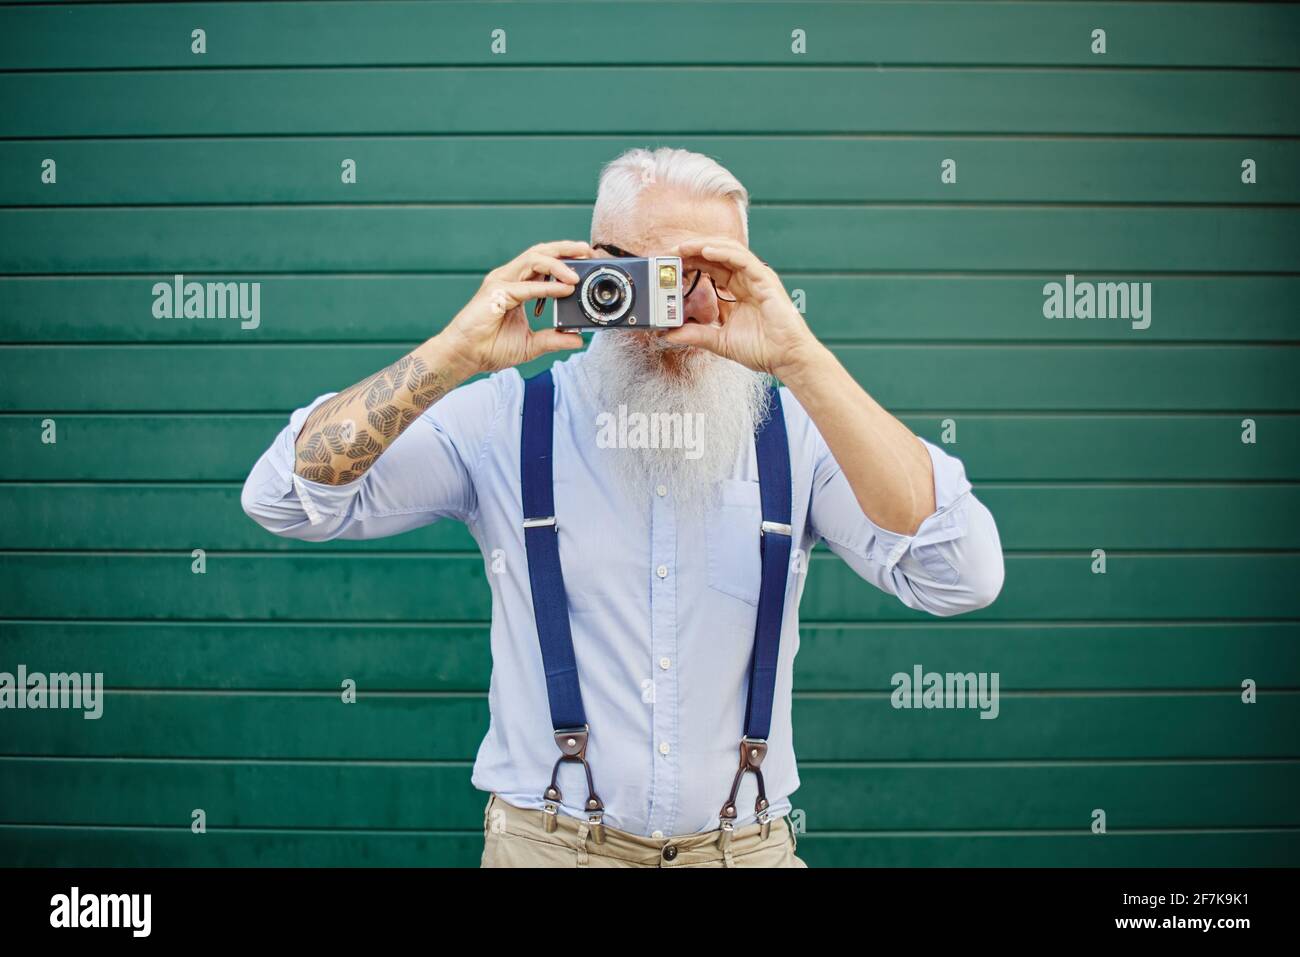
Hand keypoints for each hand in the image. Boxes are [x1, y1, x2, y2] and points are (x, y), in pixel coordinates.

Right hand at [437, 240, 595, 374]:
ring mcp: (501, 283)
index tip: (584, 260)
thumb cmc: (490, 347)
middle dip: (564, 248)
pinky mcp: (496, 294)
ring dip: (558, 264)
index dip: (564, 258)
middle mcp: (508, 278)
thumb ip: (554, 339)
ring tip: (577, 273)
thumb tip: (577, 339)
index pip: (542, 263)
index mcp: (516, 285)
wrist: (465, 356)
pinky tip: (565, 290)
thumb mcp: (531, 344)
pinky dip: (548, 288)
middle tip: (585, 250)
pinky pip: (527, 286)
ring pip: (533, 260)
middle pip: (539, 252)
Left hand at [659, 237, 822, 378]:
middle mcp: (746, 280)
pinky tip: (705, 252)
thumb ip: (695, 334)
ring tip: (684, 247)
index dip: (690, 262)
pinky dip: (724, 253)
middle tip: (671, 252)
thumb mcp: (719, 341)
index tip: (670, 264)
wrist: (786, 358)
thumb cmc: (762, 349)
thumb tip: (668, 334)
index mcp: (736, 291)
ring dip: (704, 246)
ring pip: (728, 250)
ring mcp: (757, 278)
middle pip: (717, 254)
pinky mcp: (766, 280)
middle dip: (693, 250)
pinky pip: (742, 259)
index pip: (710, 267)